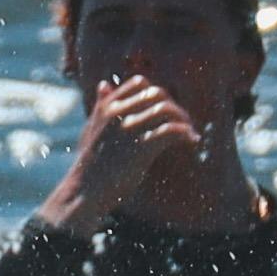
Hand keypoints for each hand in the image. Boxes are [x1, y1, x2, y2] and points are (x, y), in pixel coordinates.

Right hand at [39, 72, 209, 235]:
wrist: (84, 192)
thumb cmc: (90, 163)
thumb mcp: (91, 128)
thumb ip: (101, 106)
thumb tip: (105, 84)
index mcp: (107, 107)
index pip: (139, 83)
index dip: (157, 94)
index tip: (165, 110)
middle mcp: (117, 113)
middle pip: (157, 94)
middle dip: (174, 106)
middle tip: (183, 122)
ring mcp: (129, 129)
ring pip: (166, 109)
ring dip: (183, 119)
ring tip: (189, 133)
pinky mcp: (141, 147)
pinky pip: (172, 130)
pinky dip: (186, 133)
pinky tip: (192, 141)